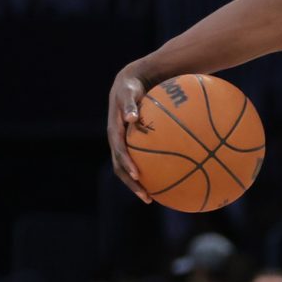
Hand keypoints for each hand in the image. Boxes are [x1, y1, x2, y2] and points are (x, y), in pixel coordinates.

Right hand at [107, 62, 152, 203]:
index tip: (137, 176)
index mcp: (115, 132)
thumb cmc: (130, 88)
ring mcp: (123, 145)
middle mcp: (117, 142)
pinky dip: (149, 172)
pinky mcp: (131, 144)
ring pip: (128, 169)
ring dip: (138, 184)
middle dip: (133, 184)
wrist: (127, 84)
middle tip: (147, 197)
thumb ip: (129, 105)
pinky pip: (139, 161)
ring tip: (153, 198)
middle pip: (121, 168)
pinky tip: (166, 179)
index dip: (127, 165)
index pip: (119, 152)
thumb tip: (132, 117)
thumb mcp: (128, 93)